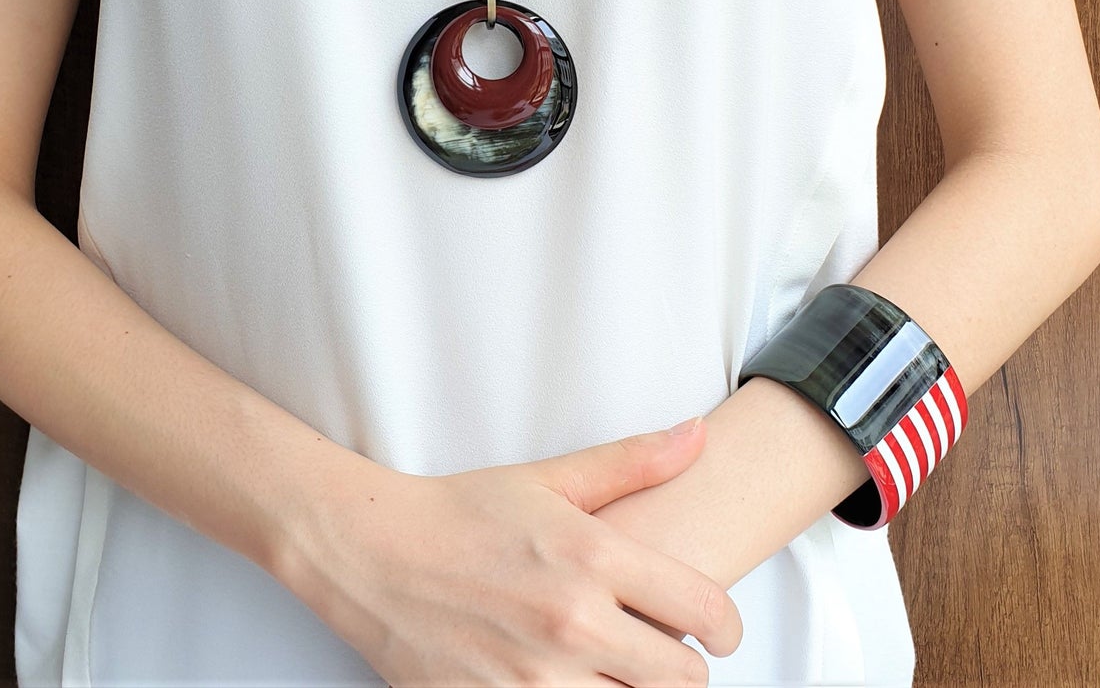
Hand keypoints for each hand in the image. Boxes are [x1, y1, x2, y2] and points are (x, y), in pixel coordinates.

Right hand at [281, 416, 743, 686]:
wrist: (372, 554)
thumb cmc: (462, 512)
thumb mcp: (549, 478)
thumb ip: (632, 462)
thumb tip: (697, 435)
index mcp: (593, 556)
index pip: (705, 610)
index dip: (726, 627)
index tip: (717, 630)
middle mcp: (574, 621)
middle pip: (684, 680)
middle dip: (685, 668)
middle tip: (664, 652)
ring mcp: (536, 679)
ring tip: (618, 670)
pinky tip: (575, 685)